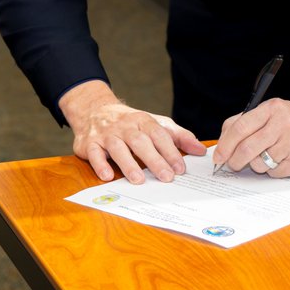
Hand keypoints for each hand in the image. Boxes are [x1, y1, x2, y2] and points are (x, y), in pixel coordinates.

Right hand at [59, 80, 205, 183]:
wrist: (95, 109)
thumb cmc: (131, 123)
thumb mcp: (155, 124)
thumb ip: (178, 137)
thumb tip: (200, 150)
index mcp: (143, 121)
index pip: (159, 135)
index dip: (170, 151)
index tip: (180, 168)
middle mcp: (125, 126)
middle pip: (140, 142)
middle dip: (154, 160)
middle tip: (166, 177)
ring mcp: (107, 134)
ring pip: (118, 147)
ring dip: (128, 164)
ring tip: (139, 180)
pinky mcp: (89, 143)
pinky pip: (94, 153)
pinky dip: (100, 164)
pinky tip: (107, 176)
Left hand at [212, 98, 289, 177]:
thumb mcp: (271, 112)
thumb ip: (246, 122)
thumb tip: (223, 142)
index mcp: (271, 109)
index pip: (240, 127)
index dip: (225, 145)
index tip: (218, 157)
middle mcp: (283, 124)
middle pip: (247, 149)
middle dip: (235, 161)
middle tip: (232, 164)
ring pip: (260, 163)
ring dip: (256, 165)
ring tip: (265, 157)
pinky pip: (275, 173)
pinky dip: (272, 170)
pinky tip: (281, 160)